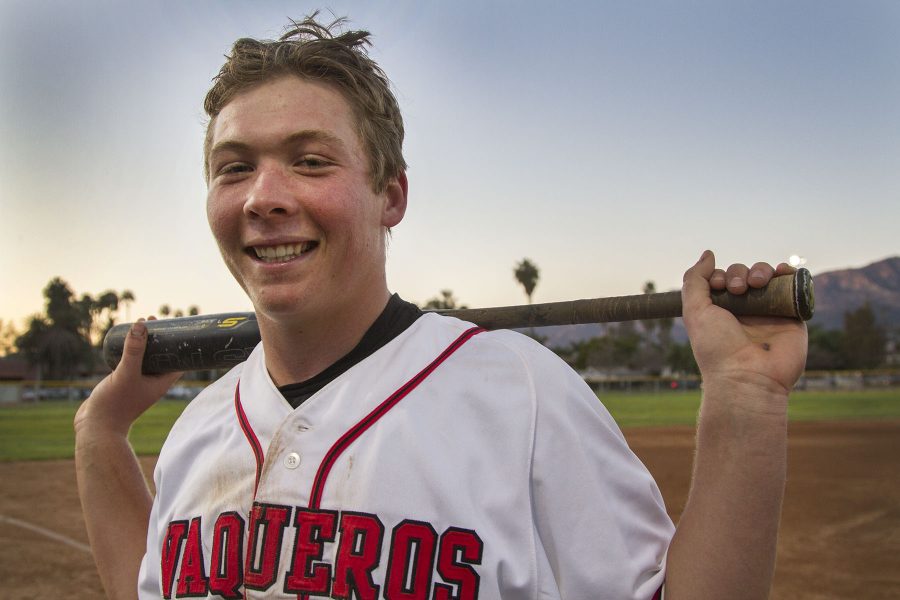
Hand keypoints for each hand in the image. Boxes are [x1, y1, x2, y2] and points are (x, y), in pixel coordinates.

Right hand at [75, 318, 182, 436]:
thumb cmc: (115, 404)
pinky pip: (129, 363)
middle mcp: (152, 382)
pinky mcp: (121, 383)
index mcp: (162, 382)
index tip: (174, 325)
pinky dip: (128, 352)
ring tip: (138, 326)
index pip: (178, 359)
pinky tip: (121, 341)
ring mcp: (136, 383)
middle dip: (158, 339)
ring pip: (143, 359)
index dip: (178, 342)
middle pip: (160, 356)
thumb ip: (133, 351)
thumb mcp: (126, 373)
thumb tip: (142, 324)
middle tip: (153, 320)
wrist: (95, 428)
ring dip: (142, 344)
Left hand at [682, 251, 807, 396]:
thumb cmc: (717, 347)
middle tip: (738, 289)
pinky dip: (789, 274)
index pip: (724, 279)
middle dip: (740, 273)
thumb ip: (695, 280)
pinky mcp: (793, 317)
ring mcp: (770, 313)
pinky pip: (794, 288)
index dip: (722, 275)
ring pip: (769, 277)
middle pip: (746, 275)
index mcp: (721, 311)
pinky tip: (782, 272)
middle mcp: (746, 311)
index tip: (720, 286)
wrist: (748, 378)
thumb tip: (708, 254)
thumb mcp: (695, 311)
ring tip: (757, 283)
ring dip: (762, 271)